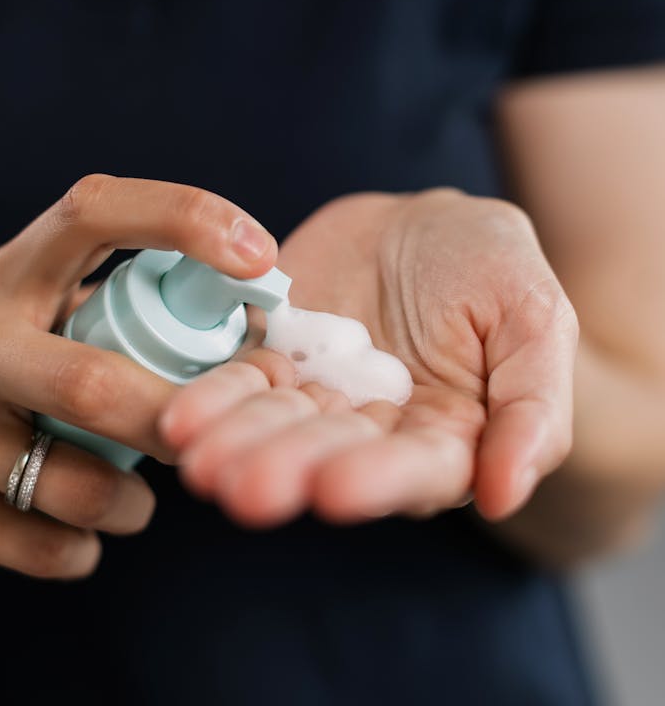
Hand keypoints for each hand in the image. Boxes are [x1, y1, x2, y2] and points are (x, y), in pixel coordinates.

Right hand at [0, 174, 276, 577]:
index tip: (259, 256)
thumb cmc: (23, 345)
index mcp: (17, 270)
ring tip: (138, 500)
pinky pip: (27, 539)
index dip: (184, 219)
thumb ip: (130, 306)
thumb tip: (260, 344)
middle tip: (217, 431)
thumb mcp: (54, 300)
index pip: (97, 212)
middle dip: (173, 418)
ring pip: (59, 478)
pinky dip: (72, 547)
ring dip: (124, 499)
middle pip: (88, 384)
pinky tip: (84, 534)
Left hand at [162, 190, 576, 525]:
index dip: (377, 479)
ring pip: (276, 424)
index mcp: (448, 437)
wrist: (425, 224)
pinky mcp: (276, 354)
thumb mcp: (537, 318)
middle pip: (331, 455)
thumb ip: (533, 406)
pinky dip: (212, 396)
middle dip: (287, 468)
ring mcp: (319, 395)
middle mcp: (375, 431)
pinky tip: (181, 413)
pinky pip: (242, 376)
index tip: (335, 489)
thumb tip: (504, 494)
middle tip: (243, 484)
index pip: (416, 468)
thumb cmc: (494, 268)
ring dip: (237, 443)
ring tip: (198, 457)